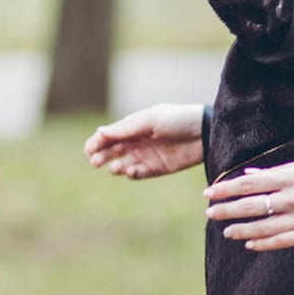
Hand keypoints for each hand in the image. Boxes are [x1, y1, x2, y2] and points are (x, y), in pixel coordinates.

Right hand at [84, 103, 203, 178]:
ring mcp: (146, 155)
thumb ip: (125, 129)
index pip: (109, 135)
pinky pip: (139, 174)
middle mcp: (137, 141)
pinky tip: (132, 171)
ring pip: (123, 164)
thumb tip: (100, 132)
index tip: (89, 150)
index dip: (97, 142)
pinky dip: (132, 174)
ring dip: (116, 166)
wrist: (204, 133)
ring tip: (116, 167)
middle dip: (102, 156)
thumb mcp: (150, 121)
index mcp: (133, 126)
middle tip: (95, 162)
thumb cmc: (177, 119)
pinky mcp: (157, 168)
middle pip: (112, 151)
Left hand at [203, 158, 293, 250]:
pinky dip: (263, 243)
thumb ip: (278, 172)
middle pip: (252, 206)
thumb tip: (250, 175)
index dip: (227, 189)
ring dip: (242, 230)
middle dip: (227, 210)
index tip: (209, 193)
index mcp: (293, 176)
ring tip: (227, 231)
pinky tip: (249, 243)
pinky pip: (282, 241)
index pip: (250, 183)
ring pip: (263, 227)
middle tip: (209, 213)